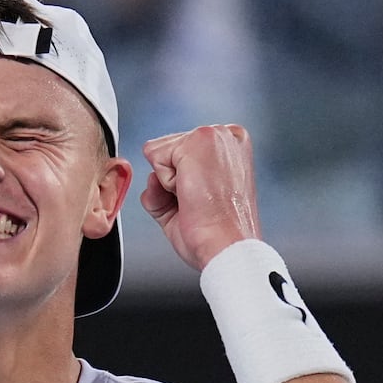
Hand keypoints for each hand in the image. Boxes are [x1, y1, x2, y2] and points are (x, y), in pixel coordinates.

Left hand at [140, 125, 260, 271]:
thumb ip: (167, 186)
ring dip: (169, 183)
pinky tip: (189, 193)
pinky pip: (153, 157)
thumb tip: (151, 178)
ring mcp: (212, 135)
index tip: (206, 200)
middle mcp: (225, 135)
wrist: (227, 247)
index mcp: (231, 147)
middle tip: (200, 202)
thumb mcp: (190, 203)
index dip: (182, 182)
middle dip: (174, 181)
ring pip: (158, 152)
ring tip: (196, 198)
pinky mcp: (197, 140)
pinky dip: (164, 183)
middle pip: (166, 150)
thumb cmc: (218, 233)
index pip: (179, 153)